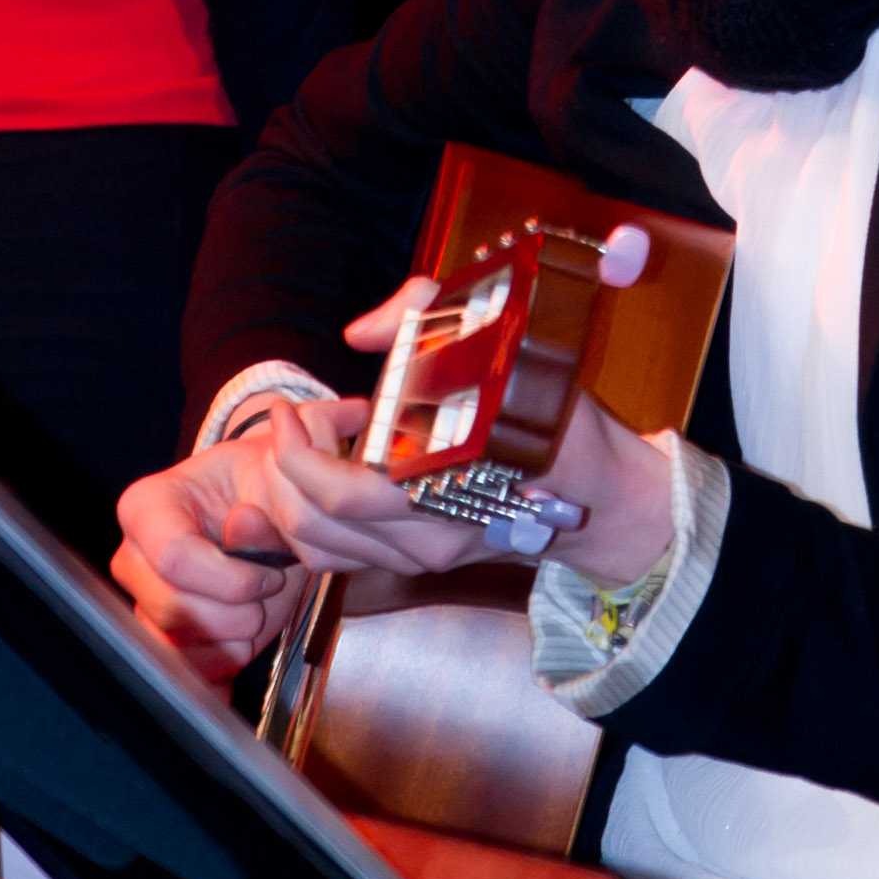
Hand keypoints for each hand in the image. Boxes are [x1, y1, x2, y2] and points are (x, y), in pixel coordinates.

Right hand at [111, 396, 359, 686]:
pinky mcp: (158, 639)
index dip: (229, 577)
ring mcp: (140, 599)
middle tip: (269, 593)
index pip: (173, 557)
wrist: (255, 518)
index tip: (269, 572)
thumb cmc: (259, 488)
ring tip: (260, 610)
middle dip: (236, 613)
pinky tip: (243, 647)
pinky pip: (183, 671)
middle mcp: (132, 555)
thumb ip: (315, 430)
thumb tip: (348, 415)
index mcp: (148, 505)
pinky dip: (221, 667)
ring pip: (179, 645)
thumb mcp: (283, 456)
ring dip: (234, 638)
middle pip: (172, 610)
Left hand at [241, 279, 675, 591]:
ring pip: (323, 550)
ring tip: (298, 447)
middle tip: (285, 423)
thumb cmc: (550, 414)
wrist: (597, 491)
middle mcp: (429, 534)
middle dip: (281, 472)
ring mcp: (425, 556)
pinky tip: (324, 473)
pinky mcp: (422, 562)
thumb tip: (358, 332)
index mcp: (444, 485)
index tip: (286, 411)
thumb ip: (422, 316)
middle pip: (317, 528)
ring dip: (290, 499)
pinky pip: (344, 555)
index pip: (342, 496)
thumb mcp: (500, 341)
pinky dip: (314, 518)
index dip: (297, 455)